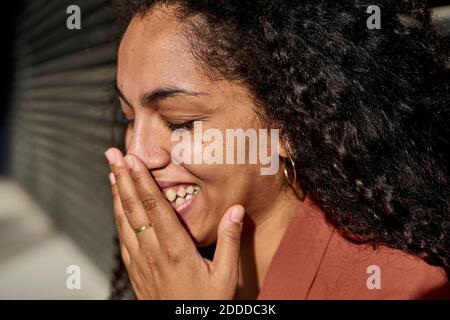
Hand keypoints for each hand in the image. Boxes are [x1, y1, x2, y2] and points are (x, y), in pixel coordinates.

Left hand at [105, 148, 244, 298]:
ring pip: (124, 220)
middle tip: (113, 154)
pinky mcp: (135, 270)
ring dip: (117, 193)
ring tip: (111, 171)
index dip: (142, 180)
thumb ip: (230, 240)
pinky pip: (122, 237)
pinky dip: (117, 216)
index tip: (132, 159)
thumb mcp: (226, 275)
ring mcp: (140, 261)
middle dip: (122, 178)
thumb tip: (236, 209)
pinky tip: (117, 205)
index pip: (155, 207)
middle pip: (134, 208)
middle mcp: (153, 252)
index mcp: (176, 249)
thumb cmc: (205, 303)